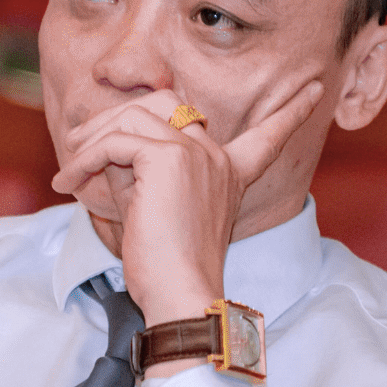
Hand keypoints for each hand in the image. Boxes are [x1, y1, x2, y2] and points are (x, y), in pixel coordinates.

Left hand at [51, 81, 324, 329]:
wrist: (178, 296)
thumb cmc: (166, 271)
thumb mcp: (156, 210)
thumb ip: (140, 172)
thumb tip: (105, 147)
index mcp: (230, 173)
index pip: (268, 136)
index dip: (292, 113)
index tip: (317, 90)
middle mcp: (218, 157)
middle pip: (164, 105)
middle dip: (117, 119)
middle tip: (82, 149)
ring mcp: (196, 153)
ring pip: (133, 116)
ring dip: (92, 142)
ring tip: (70, 174)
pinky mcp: (169, 158)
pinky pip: (116, 141)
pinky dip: (86, 159)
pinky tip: (69, 183)